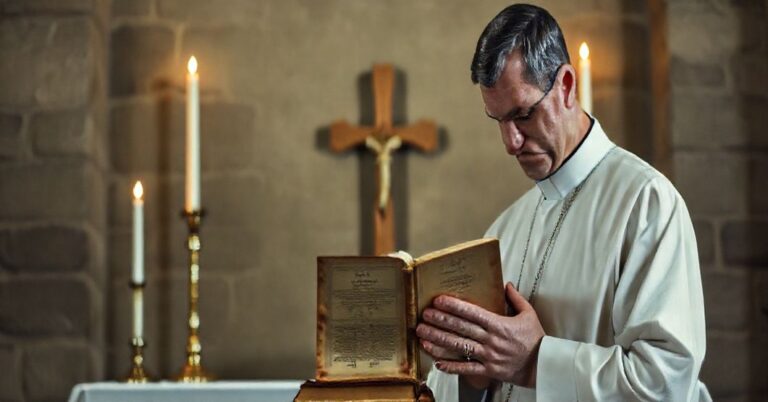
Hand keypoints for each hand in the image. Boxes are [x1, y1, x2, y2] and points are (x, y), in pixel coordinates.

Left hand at [416, 283, 544, 387]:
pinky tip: (437, 363)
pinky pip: (467, 369)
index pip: (472, 313)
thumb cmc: (536, 339)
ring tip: (423, 335)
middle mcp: (491, 340)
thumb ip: (516, 298)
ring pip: (459, 347)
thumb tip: (506, 283)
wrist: (543, 365)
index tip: (439, 300)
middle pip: (461, 328)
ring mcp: (488, 356)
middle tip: (424, 315)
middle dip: (441, 321)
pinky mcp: (488, 370)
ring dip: (439, 341)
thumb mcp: (529, 314)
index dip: (454, 306)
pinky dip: (451, 367)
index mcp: (499, 325)